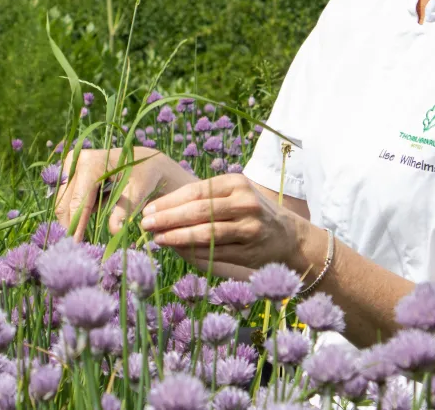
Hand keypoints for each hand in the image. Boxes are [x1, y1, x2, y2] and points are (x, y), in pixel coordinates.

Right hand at [54, 147, 195, 238]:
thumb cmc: (143, 176)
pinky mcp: (71, 172)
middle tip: (74, 248)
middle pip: (66, 202)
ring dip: (71, 220)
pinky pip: (69, 198)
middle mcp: (75, 161)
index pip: (79, 201)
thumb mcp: (138, 192)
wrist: (145, 162)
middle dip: (70, 225)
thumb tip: (115, 230)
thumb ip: (124, 210)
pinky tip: (81, 225)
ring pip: (64, 201)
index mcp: (90, 163)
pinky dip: (76, 212)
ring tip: (78, 239)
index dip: (77, 224)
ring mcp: (71, 165)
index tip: (76, 244)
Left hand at [140, 173, 315, 272]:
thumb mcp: (231, 196)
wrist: (288, 236)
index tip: (148, 209)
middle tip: (146, 224)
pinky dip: (193, 251)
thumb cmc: (249, 213)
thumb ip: (202, 201)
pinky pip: (215, 251)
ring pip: (206, 232)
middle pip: (199, 210)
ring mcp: (249, 226)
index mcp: (236, 182)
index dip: (169, 201)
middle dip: (169, 218)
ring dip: (178, 236)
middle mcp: (244, 201)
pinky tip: (177, 250)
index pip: (196, 191)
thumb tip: (161, 211)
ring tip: (157, 238)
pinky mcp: (250, 249)